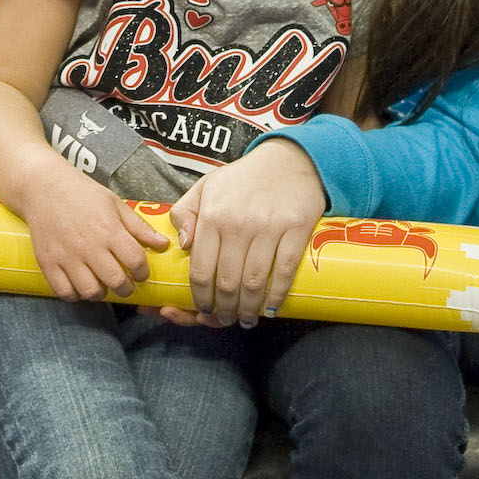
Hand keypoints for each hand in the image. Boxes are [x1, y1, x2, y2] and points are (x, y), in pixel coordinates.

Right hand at [23, 171, 174, 299]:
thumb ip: (139, 227)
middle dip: (125, 288)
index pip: (136, 261)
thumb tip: (163, 244)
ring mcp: (67, 256)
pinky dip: (75, 294)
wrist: (44, 188)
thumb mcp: (115, 204)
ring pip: (91, 292)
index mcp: (109, 230)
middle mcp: (89, 246)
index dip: (143, 272)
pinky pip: (65, 292)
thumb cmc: (82, 195)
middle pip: (115, 282)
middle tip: (124, 283)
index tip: (140, 272)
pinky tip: (79, 285)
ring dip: (101, 293)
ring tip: (101, 284)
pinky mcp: (48, 263)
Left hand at [171, 139, 326, 326]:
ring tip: (245, 319)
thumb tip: (182, 246)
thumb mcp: (205, 186)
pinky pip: (284, 271)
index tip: (202, 309)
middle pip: (227, 282)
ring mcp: (268, 227)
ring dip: (248, 309)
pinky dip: (276, 296)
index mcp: (213, 215)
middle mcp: (238, 223)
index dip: (200, 297)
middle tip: (225, 319)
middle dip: (224, 310)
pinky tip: (270, 308)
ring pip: (254, 282)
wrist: (289, 160)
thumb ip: (184, 213)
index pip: (200, 269)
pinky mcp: (296, 229)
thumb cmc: (243, 177)